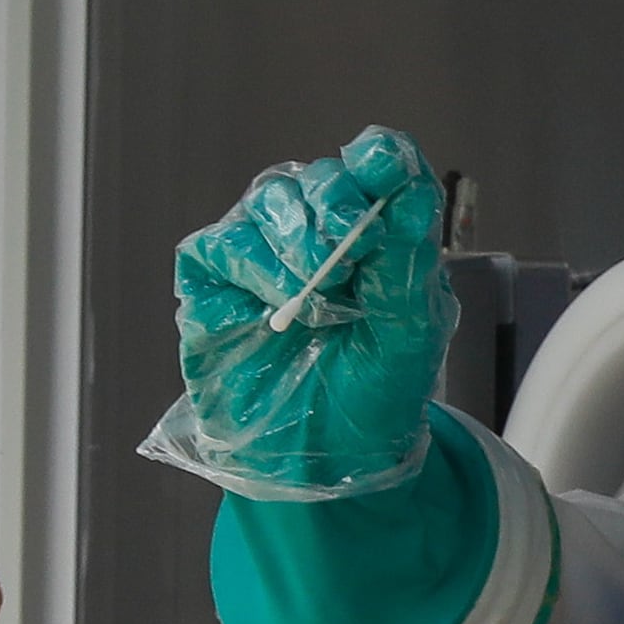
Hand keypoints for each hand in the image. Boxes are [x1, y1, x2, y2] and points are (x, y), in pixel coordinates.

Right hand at [157, 129, 449, 499]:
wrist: (324, 464)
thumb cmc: (373, 397)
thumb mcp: (409, 335)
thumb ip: (408, 264)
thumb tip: (409, 194)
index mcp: (376, 234)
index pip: (376, 169)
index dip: (378, 159)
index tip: (383, 166)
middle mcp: (316, 231)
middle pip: (317, 178)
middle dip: (334, 206)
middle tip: (351, 250)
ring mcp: (261, 253)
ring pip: (267, 202)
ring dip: (295, 242)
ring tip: (317, 298)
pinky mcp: (214, 283)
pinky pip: (218, 246)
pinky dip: (249, 266)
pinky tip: (275, 306)